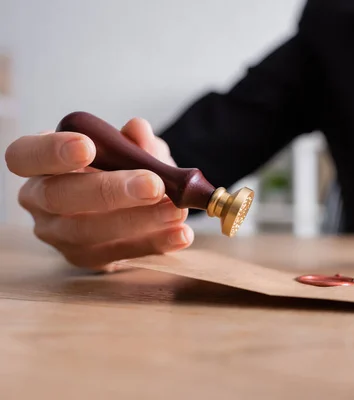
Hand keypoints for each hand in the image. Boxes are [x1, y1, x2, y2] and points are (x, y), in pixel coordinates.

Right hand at [5, 118, 193, 271]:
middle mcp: (40, 201)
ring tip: (177, 210)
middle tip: (153, 185)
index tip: (87, 147)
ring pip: (90, 232)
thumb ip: (133, 141)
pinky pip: (121, 254)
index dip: (51, 151)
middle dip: (109, 191)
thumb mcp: (128, 150)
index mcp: (39, 164)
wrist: (128, 205)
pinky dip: (156, 243)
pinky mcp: (88, 260)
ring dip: (139, 221)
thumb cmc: (118, 169)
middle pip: (60, 197)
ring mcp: (60, 236)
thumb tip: (138, 130)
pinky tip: (181, 234)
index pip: (25, 155)